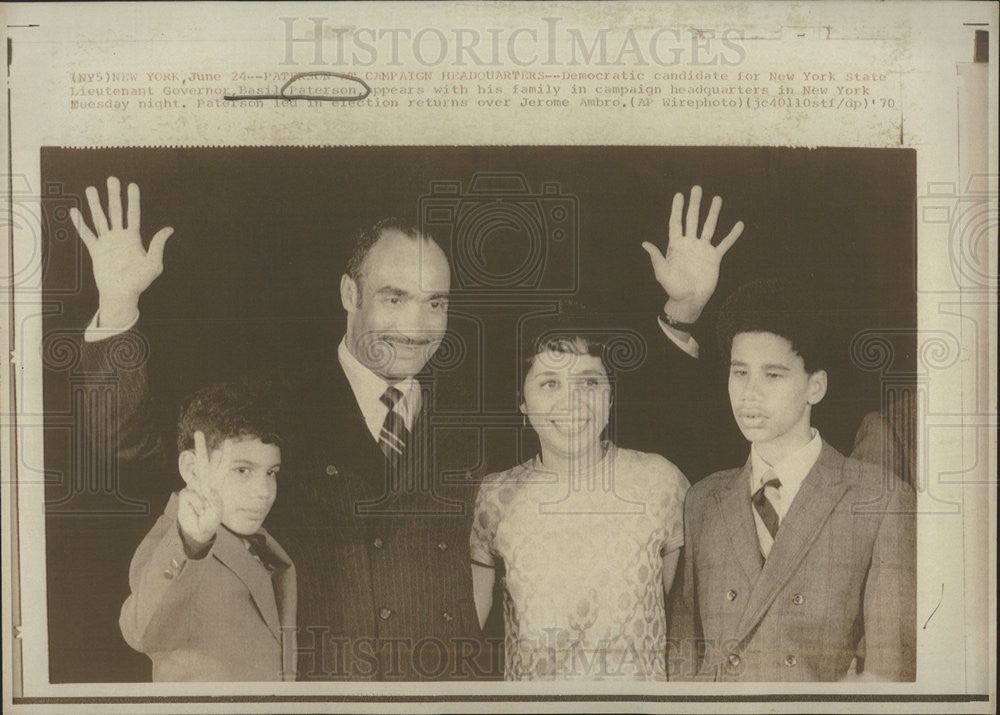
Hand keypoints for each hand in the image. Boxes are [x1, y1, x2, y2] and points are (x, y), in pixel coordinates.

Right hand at [70, 176, 173, 328]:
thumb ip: (158, 245)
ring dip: (95, 204)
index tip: (132, 185)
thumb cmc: (140, 281)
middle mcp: (119, 237)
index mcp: (133, 238)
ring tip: (91, 188)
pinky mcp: (96, 251)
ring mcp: (107, 243)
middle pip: (116, 211)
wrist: (122, 295)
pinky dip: (80, 223)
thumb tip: (169, 229)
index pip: (133, 214)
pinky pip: (86, 234)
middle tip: (112, 179)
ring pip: (100, 218)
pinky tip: (74, 211)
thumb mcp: (154, 263)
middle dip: (114, 195)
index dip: (133, 200)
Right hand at [177, 431, 227, 544]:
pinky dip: (195, 503)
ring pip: (195, 473)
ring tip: (202, 480)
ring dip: (199, 471)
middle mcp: (205, 483)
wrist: (196, 531)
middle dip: (201, 446)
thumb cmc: (209, 521)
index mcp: (216, 485)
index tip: (228, 441)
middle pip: (204, 462)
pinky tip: (196, 509)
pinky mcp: (186, 492)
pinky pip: (191, 494)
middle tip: (198, 432)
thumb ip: (215, 501)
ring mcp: (194, 487)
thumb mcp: (216, 513)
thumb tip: (209, 489)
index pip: (222, 468)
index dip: (225, 455)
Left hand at [641, 186, 744, 322]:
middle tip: (697, 188)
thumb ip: (656, 257)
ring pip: (709, 227)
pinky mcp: (714, 258)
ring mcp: (703, 249)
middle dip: (694, 204)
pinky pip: (725, 243)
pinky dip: (732, 235)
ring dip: (713, 213)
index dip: (677, 209)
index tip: (679, 195)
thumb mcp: (662, 272)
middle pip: (693, 219)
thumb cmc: (673, 287)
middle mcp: (690, 244)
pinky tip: (739, 224)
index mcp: (676, 245)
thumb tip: (645, 243)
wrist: (689, 300)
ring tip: (717, 198)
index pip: (676, 222)